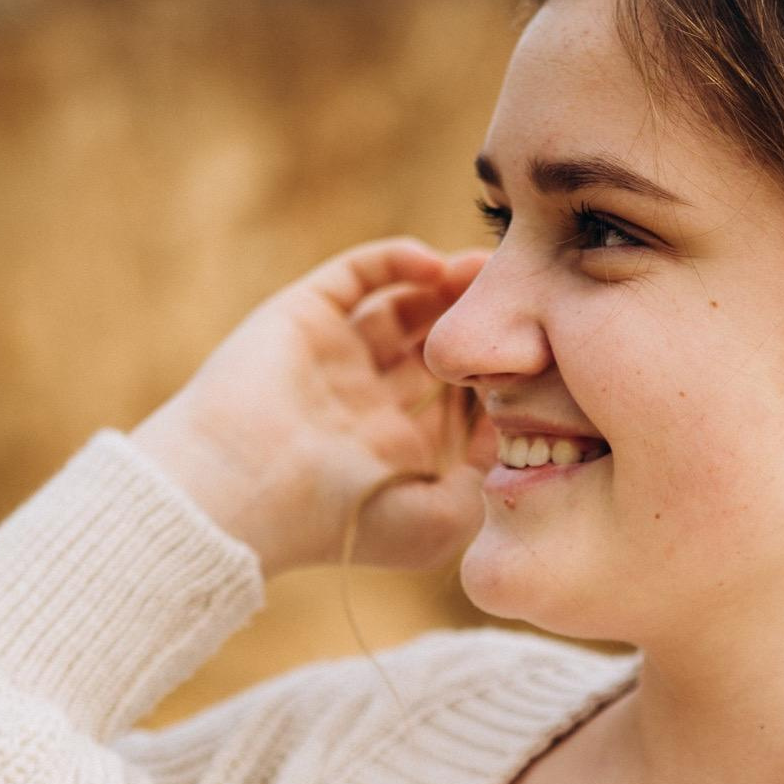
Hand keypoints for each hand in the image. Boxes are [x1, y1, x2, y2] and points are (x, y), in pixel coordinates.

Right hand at [130, 236, 494, 577]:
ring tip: (488, 273)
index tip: (542, 361)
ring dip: (447, 288)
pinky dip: (398, 261)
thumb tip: (514, 434)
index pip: (457, 403)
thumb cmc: (341, 518)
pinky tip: (437, 266)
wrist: (241, 490)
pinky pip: (358, 275)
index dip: (500, 380)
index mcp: (391, 451)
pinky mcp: (304, 315)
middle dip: (478, 328)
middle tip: (525, 302)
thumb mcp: (437, 522)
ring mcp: (333, 357)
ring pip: (402, 307)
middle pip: (434, 349)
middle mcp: (363, 401)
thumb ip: (483, 477)